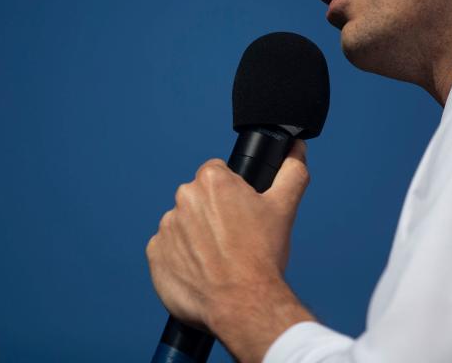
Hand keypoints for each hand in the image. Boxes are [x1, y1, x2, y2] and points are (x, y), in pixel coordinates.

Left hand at [146, 139, 314, 361]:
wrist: (243, 304)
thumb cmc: (262, 256)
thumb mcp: (284, 208)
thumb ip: (291, 171)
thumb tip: (296, 147)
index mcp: (211, 180)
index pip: (217, 173)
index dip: (232, 193)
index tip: (241, 213)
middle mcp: (183, 197)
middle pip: (198, 198)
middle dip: (213, 213)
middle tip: (233, 238)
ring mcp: (166, 227)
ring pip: (183, 224)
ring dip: (196, 236)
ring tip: (218, 259)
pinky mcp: (155, 254)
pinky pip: (167, 249)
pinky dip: (180, 258)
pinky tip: (201, 271)